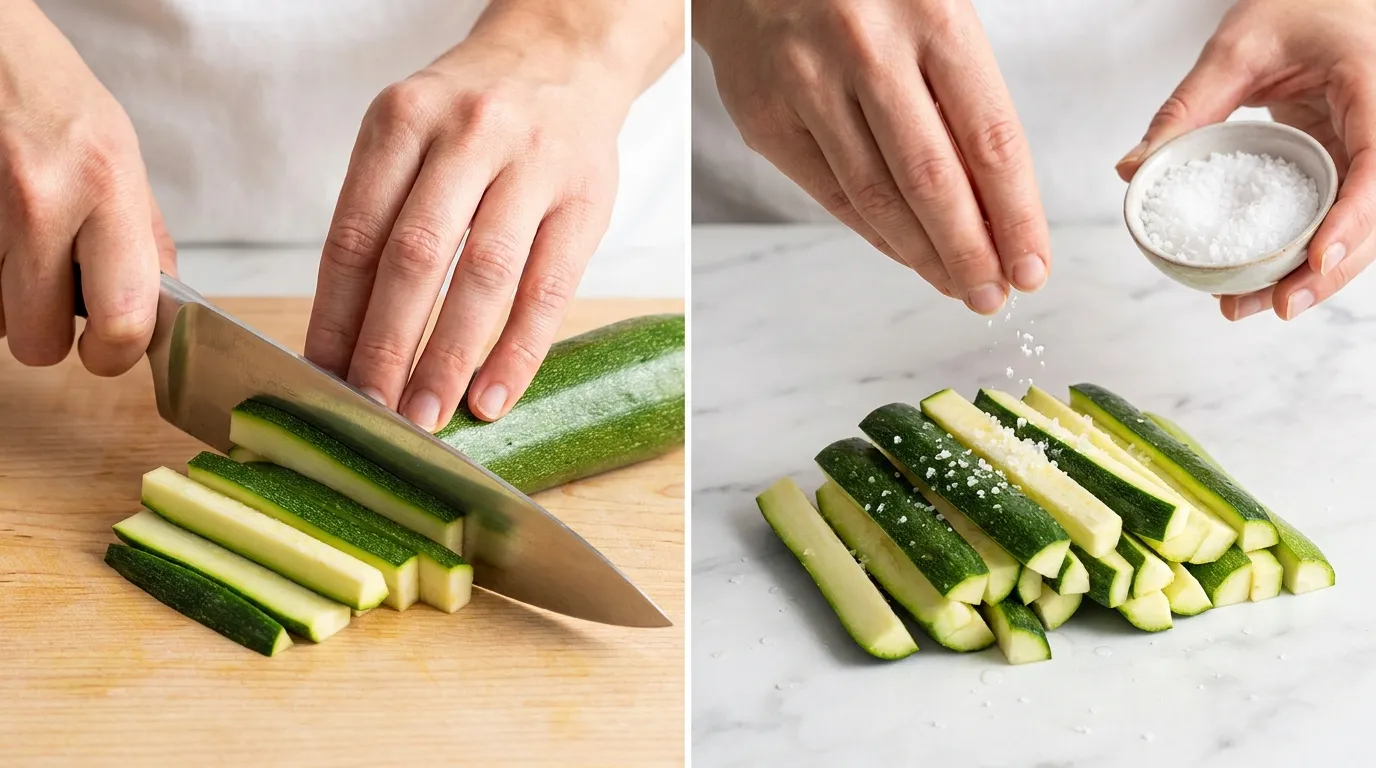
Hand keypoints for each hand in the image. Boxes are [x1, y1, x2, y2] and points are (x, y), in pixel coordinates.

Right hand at [0, 2, 170, 374]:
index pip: (124, 318)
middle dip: (47, 335)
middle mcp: (42, 200)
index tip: (108, 350)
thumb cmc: (53, 97)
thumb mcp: (120, 154)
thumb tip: (161, 309)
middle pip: (39, 341)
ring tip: (21, 248)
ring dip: (8, 301)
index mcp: (106, 186)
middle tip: (55, 301)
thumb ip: (144, 237)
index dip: (115, 355)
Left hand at [305, 2, 678, 429]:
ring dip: (450, 356)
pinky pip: (549, 287)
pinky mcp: (586, 199)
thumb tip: (346, 335)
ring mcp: (532, 165)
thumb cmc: (474, 116)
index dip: (335, 315)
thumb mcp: (412, 133)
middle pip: (415, 256)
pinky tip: (493, 394)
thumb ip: (381, 215)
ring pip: (484, 275)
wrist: (566, 56)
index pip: (356, 234)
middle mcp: (466, 134)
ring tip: (427, 414)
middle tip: (370, 410)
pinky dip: (518, 350)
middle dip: (387, 345)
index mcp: (402, 120)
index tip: (322, 377)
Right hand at [694, 0, 1050, 313]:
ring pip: (878, 198)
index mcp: (933, 15)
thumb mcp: (933, 12)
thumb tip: (999, 203)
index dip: (1016, 216)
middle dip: (971, 253)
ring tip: (957, 287)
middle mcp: (869, 49)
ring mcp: (809, 85)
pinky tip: (905, 254)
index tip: (1032, 266)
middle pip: (933, 181)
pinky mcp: (766, 117)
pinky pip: (830, 194)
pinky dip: (874, 234)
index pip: (990, 139)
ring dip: (924, 256)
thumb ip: (963, 94)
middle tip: (993, 296)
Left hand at [1117, 0, 1375, 320]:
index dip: (1353, 217)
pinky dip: (1301, 255)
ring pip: (1358, 228)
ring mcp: (1370, 151)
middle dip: (1327, 268)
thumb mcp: (1235, 48)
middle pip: (1375, 215)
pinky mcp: (1350, 167)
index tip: (1316, 256)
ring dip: (1311, 275)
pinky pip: (1335, 219)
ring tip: (1248, 307)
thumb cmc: (1295, 7)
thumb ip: (1186, 107)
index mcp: (1372, 88)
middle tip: (1273, 306)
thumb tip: (1133, 169)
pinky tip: (1259, 284)